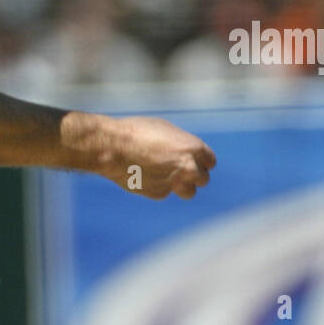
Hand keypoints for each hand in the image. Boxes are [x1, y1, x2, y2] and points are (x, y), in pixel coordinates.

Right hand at [99, 116, 215, 200]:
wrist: (113, 148)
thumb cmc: (136, 132)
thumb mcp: (164, 130)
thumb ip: (179, 143)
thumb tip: (182, 151)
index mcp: (194, 148)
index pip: (210, 161)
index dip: (201, 161)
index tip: (195, 161)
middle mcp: (188, 168)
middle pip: (203, 179)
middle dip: (194, 175)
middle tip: (181, 170)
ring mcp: (174, 183)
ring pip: (189, 192)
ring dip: (182, 187)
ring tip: (168, 178)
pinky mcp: (158, 194)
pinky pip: (164, 192)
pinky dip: (157, 186)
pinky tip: (143, 175)